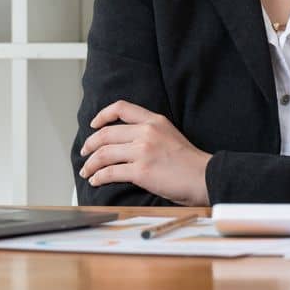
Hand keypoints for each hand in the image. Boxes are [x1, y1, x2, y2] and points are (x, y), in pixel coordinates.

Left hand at [78, 100, 211, 204]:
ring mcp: (143, 151)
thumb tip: (127, 142)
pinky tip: (96, 181)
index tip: (94, 124)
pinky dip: (99, 177)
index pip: (121, 108)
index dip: (102, 115)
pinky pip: (110, 172)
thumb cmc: (189, 162)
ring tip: (86, 171)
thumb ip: (150, 133)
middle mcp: (146, 132)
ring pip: (104, 153)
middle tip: (85, 152)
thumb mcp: (170, 134)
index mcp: (154, 120)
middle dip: (90, 144)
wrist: (204, 177)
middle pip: (106, 134)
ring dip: (90, 164)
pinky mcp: (140, 171)